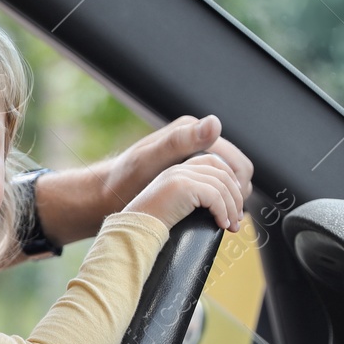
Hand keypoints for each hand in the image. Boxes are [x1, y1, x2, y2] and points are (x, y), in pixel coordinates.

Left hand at [35, 115, 253, 245]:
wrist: (105, 193)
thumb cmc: (124, 180)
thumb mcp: (150, 160)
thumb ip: (180, 141)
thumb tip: (215, 123)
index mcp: (190, 131)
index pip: (234, 160)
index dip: (238, 187)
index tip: (233, 212)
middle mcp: (194, 138)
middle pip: (235, 169)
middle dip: (237, 194)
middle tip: (231, 221)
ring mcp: (191, 154)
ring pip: (227, 178)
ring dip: (231, 197)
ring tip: (225, 220)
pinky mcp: (186, 169)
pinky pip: (214, 183)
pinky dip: (219, 198)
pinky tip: (213, 214)